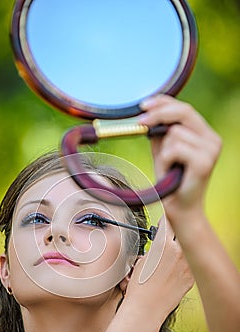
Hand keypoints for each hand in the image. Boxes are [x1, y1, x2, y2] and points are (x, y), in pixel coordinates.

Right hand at [124, 217, 193, 319]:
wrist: (146, 309)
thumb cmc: (140, 288)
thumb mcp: (141, 260)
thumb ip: (154, 247)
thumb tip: (159, 243)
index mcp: (163, 245)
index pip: (168, 221)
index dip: (166, 217)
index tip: (166, 216)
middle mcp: (179, 253)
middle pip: (181, 232)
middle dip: (175, 231)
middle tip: (168, 234)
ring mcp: (188, 265)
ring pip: (187, 247)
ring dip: (180, 247)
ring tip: (169, 256)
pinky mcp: (192, 277)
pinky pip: (190, 263)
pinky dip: (184, 263)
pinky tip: (172, 270)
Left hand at [139, 95, 221, 222]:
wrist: (180, 208)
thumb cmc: (171, 181)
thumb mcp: (163, 151)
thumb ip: (160, 132)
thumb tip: (148, 113)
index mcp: (204, 134)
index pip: (184, 108)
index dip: (163, 102)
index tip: (144, 105)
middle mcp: (212, 139)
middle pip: (183, 112)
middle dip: (158, 115)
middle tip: (140, 122)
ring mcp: (211, 149)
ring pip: (175, 133)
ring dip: (164, 150)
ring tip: (168, 165)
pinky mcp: (205, 162)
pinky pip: (175, 148)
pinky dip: (166, 159)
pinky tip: (172, 170)